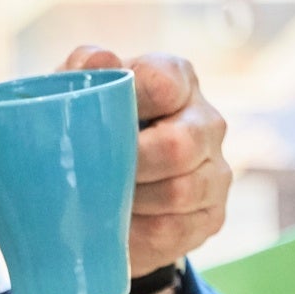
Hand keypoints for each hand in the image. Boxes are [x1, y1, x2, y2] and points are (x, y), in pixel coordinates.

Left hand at [61, 45, 230, 275]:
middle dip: (130, 164)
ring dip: (133, 201)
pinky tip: (116, 227)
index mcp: (178, 78)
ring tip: (101, 201)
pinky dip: (138, 233)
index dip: (128, 103)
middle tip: (91, 174)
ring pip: (180, 192)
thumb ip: (83, 69)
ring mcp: (216, 172)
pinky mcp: (211, 216)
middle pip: (179, 146)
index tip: (95, 119)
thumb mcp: (78, 93)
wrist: (103, 185)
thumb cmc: (92, 126)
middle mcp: (207, 122)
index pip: (163, 84)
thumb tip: (101, 60)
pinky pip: (175, 231)